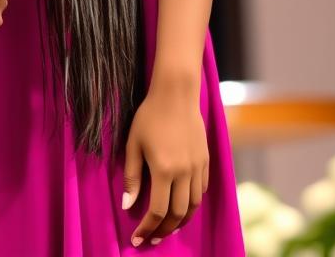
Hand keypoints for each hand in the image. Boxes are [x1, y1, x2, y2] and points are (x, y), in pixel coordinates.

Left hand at [124, 79, 208, 246]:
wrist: (176, 94)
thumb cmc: (149, 116)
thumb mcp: (133, 143)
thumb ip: (132, 176)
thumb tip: (128, 205)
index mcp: (164, 170)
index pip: (157, 211)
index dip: (147, 228)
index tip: (137, 239)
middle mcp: (184, 173)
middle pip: (177, 214)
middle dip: (164, 231)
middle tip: (152, 239)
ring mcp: (198, 168)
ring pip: (193, 206)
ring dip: (180, 221)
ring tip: (167, 227)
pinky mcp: (206, 161)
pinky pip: (202, 191)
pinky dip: (192, 204)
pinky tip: (182, 205)